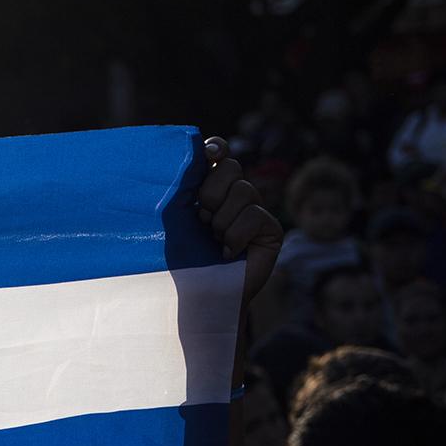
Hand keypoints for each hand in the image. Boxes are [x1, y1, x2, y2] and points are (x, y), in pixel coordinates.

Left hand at [197, 137, 280, 306]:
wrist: (199, 297)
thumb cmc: (180, 261)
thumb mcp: (175, 221)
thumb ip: (182, 191)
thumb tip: (191, 159)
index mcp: (210, 189)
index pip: (219, 153)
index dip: (215, 149)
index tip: (206, 153)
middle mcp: (234, 196)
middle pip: (231, 167)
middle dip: (211, 193)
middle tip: (201, 220)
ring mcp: (255, 211)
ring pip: (244, 191)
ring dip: (221, 221)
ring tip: (213, 242)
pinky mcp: (270, 230)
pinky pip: (254, 216)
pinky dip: (235, 237)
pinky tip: (228, 254)